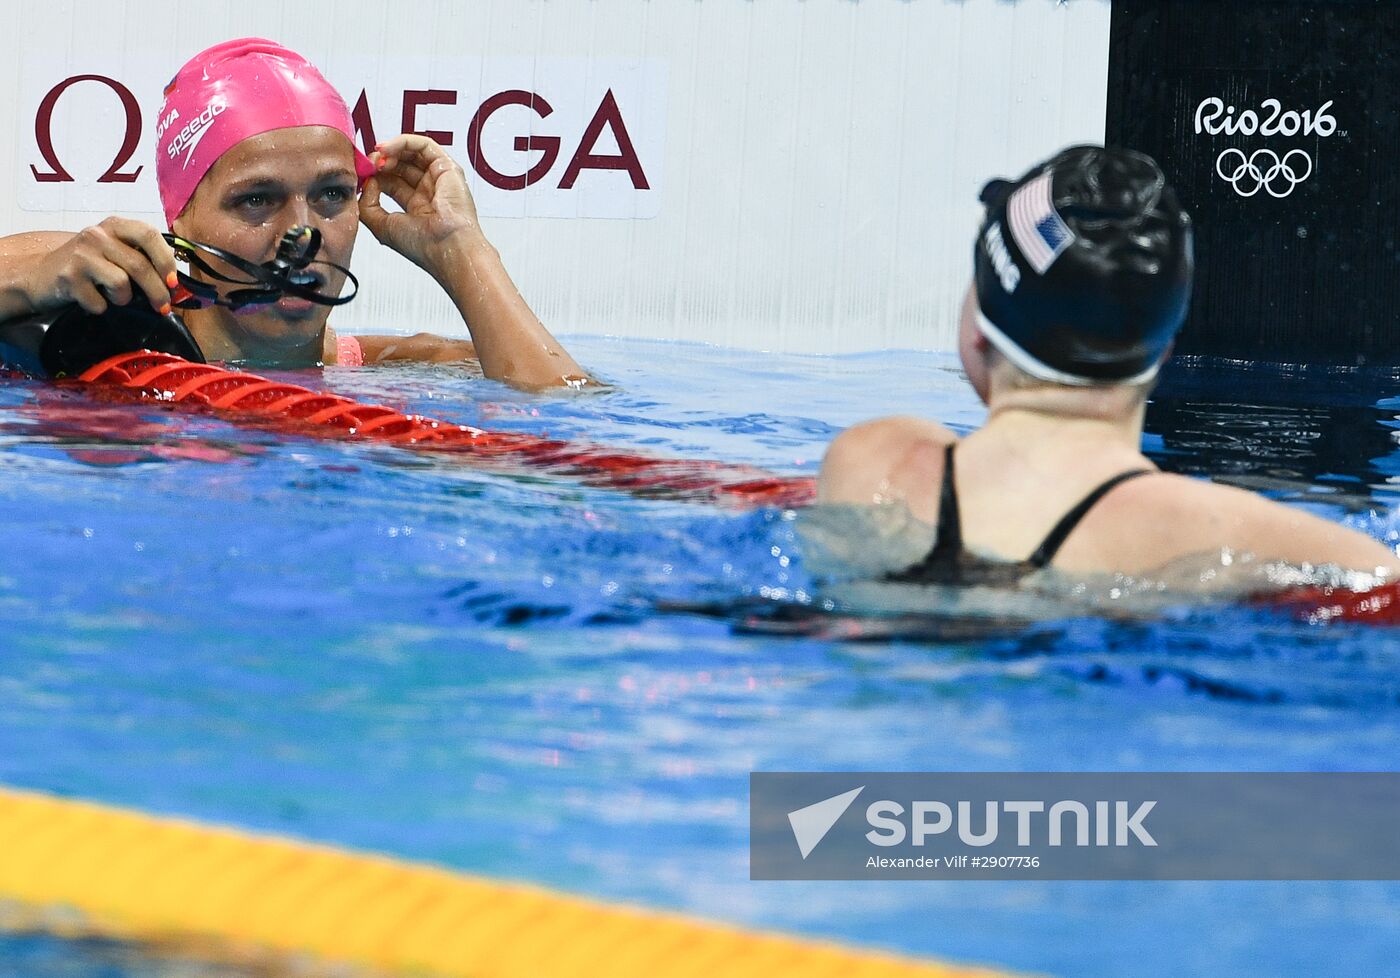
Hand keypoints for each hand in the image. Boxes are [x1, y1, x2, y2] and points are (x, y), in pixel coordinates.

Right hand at [20, 217, 177, 315]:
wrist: (40, 275)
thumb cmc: (87, 266)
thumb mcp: (114, 251)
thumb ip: (141, 258)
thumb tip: (175, 284)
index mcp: (114, 225)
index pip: (149, 234)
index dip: (165, 260)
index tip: (173, 282)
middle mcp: (97, 235)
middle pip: (140, 266)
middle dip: (157, 292)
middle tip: (162, 307)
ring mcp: (81, 255)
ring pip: (122, 284)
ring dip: (124, 299)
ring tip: (114, 297)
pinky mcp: (68, 278)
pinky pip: (100, 302)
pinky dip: (101, 307)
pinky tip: (93, 300)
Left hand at [359, 134, 488, 277]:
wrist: (448, 247)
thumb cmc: (424, 245)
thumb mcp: (382, 227)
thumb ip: (367, 206)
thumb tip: (367, 183)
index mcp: (416, 208)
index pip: (391, 183)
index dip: (374, 175)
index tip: (361, 175)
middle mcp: (428, 192)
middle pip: (400, 166)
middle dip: (380, 162)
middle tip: (367, 164)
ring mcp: (438, 179)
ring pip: (411, 152)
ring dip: (390, 150)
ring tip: (377, 156)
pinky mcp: (447, 167)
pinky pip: (424, 145)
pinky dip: (403, 141)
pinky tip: (387, 149)